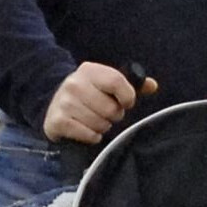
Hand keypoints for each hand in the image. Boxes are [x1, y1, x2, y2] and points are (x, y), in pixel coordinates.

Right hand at [43, 61, 157, 144]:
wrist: (54, 105)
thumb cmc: (89, 95)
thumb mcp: (106, 85)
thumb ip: (131, 85)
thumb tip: (153, 85)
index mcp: (90, 70)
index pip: (116, 81)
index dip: (127, 96)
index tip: (126, 103)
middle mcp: (75, 83)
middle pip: (110, 108)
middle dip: (114, 116)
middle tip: (106, 114)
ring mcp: (64, 102)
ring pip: (100, 123)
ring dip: (102, 127)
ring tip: (95, 121)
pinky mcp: (58, 121)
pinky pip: (88, 134)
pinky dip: (92, 136)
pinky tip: (87, 130)